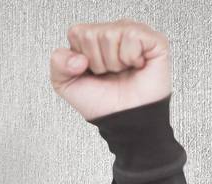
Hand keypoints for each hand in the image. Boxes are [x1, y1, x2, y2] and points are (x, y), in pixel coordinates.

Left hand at [49, 20, 170, 121]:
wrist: (125, 122)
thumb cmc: (102, 104)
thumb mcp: (66, 85)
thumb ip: (58, 63)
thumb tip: (78, 57)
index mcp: (93, 40)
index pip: (77, 33)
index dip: (81, 58)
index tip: (92, 73)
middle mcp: (114, 33)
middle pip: (92, 34)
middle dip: (98, 62)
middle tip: (109, 74)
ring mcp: (134, 34)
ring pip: (111, 33)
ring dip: (114, 62)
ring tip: (123, 71)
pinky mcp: (153, 41)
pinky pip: (132, 35)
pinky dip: (131, 57)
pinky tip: (137, 66)